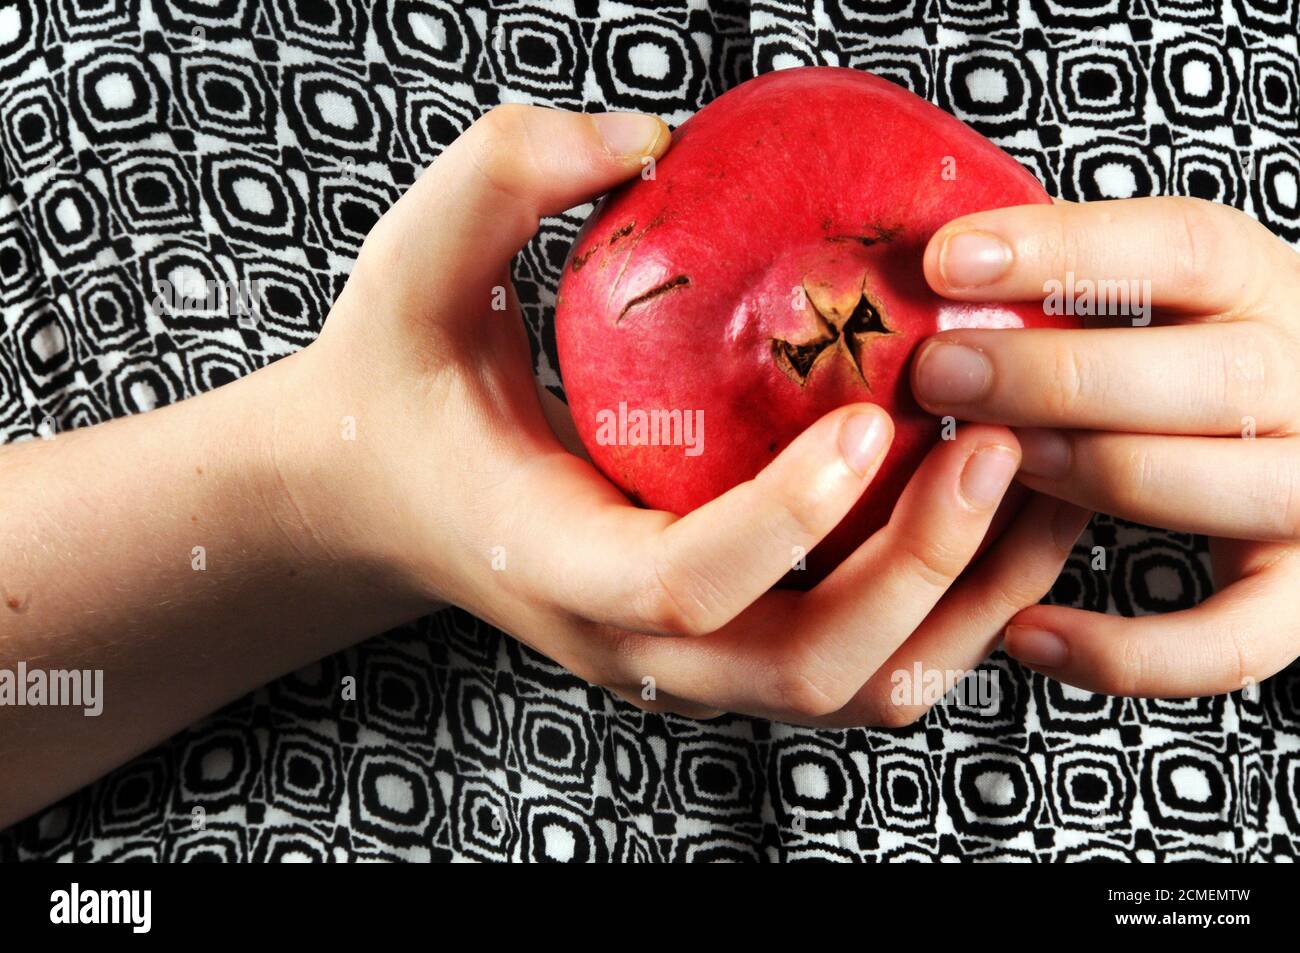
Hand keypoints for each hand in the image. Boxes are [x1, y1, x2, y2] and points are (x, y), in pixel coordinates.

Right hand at [273, 104, 1090, 725]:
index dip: (789, 520)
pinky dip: (946, 602)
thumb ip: (501, 180)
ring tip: (1032, 473)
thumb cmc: (396, 386)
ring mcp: (685, 661)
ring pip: (857, 688)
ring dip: (962, 598)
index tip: (869, 414)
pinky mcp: (725, 643)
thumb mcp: (412, 270)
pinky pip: (864, 660)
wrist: (381, 491)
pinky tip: (988, 504)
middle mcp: (629, 642)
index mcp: (552, 562)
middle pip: (806, 669)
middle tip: (996, 441)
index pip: (684, 589)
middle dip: (923, 570)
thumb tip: (644, 136)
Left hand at [913, 196, 1299, 697]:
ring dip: (1100, 478)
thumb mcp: (1142, 294)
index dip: (1064, 251)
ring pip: (1232, 492)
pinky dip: (1127, 652)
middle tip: (937, 376)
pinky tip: (1025, 634)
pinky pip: (1232, 644)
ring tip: (993, 469)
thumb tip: (918, 268)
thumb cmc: (1166, 355)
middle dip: (1060, 378)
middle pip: (1215, 377)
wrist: (1288, 431)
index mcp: (1262, 284)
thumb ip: (1059, 287)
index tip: (945, 260)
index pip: (1183, 249)